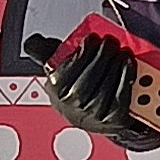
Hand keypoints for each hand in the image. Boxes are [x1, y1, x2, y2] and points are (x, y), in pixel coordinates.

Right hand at [29, 31, 149, 145]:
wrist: (95, 115)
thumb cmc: (76, 86)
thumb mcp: (60, 68)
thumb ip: (46, 53)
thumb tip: (32, 42)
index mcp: (56, 89)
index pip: (69, 69)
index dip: (83, 52)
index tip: (93, 38)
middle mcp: (72, 106)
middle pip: (88, 78)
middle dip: (101, 56)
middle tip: (110, 42)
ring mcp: (93, 115)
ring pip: (105, 87)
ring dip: (115, 65)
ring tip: (120, 51)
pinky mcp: (113, 120)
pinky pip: (121, 97)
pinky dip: (126, 78)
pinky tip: (127, 64)